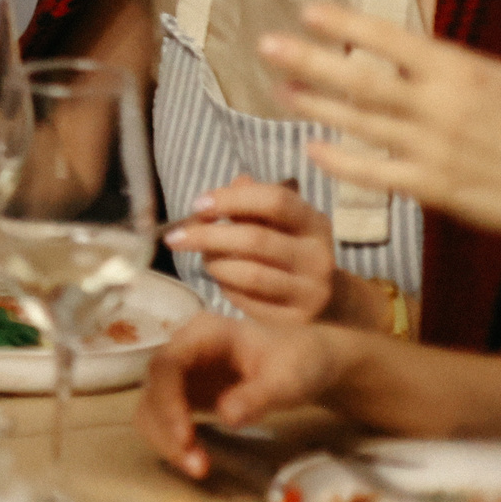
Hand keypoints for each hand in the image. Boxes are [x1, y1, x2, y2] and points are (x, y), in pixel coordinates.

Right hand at [136, 314, 347, 478]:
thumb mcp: (287, 378)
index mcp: (203, 334)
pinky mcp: (184, 395)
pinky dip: (174, 442)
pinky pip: (164, 420)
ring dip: (166, 440)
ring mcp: (181, 374)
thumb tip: (227, 419)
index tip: (185, 438)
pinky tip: (197, 459)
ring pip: (151, 407)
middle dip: (166, 429)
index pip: (167, 364)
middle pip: (153, 388)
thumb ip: (258, 395)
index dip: (167, 401)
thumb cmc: (298, 362)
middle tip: (195, 465)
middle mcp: (182, 351)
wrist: (309, 364)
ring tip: (198, 468)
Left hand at [162, 174, 352, 324]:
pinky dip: (226, 287)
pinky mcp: (294, 319)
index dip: (232, 199)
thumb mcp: (278, 223)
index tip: (198, 204)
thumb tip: (236, 182)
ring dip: (215, 264)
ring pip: (250, 274)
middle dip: (208, 236)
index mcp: (313, 223)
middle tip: (175, 237)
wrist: (325, 301)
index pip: (275, 201)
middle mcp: (317, 256)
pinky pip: (248, 301)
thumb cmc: (288, 250)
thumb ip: (254, 204)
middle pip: (256, 240)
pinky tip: (222, 280)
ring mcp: (309, 291)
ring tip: (204, 258)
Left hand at [262, 2, 500, 260]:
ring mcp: (432, 149)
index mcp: (461, 72)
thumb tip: (403, 51)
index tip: (307, 11)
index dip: (346, 25)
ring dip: (313, 105)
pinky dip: (338, 161)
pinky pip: (373, 173)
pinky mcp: (431, 187)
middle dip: (309, 61)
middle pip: (361, 80)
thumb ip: (449, 67)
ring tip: (280, 89)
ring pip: (358, 123)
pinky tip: (311, 148)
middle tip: (267, 45)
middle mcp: (440, 107)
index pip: (392, 40)